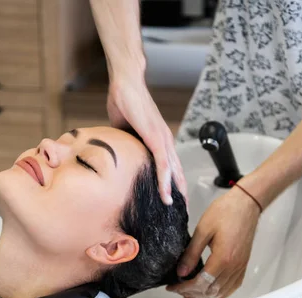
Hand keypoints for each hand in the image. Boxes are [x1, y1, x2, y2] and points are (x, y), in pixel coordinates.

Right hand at [107, 76, 187, 204]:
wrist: (125, 82)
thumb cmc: (125, 101)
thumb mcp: (124, 130)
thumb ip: (126, 143)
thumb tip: (120, 154)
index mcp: (158, 140)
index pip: (169, 167)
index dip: (172, 184)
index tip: (172, 201)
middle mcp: (165, 141)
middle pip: (177, 172)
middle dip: (180, 193)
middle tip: (182, 212)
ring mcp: (162, 139)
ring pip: (173, 172)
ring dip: (175, 192)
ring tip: (176, 209)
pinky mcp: (155, 137)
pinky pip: (163, 164)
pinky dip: (165, 181)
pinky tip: (166, 195)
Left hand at [167, 186, 261, 297]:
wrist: (246, 204)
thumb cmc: (226, 212)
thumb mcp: (203, 230)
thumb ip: (191, 253)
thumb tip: (181, 272)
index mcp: (223, 258)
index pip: (201, 283)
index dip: (184, 288)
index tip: (173, 287)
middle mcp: (234, 266)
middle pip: (211, 291)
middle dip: (192, 293)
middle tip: (177, 289)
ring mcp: (240, 267)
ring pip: (222, 292)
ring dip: (205, 294)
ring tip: (190, 289)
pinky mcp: (243, 265)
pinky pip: (232, 286)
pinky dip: (219, 292)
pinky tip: (209, 288)